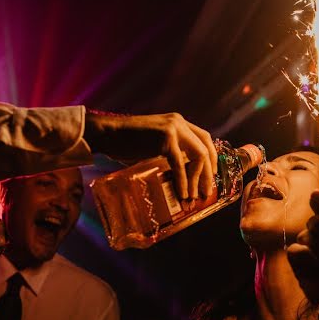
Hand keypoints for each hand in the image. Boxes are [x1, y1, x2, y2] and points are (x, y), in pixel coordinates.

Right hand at [85, 111, 217, 199]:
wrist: (107, 134)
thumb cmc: (126, 142)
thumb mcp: (154, 143)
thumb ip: (170, 152)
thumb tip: (181, 175)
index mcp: (178, 122)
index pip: (204, 138)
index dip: (211, 158)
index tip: (211, 176)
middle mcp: (179, 123)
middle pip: (205, 148)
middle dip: (208, 173)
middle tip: (205, 192)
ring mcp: (173, 129)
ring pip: (198, 156)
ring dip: (198, 179)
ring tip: (194, 197)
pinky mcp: (165, 139)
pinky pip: (180, 163)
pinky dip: (183, 180)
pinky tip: (183, 193)